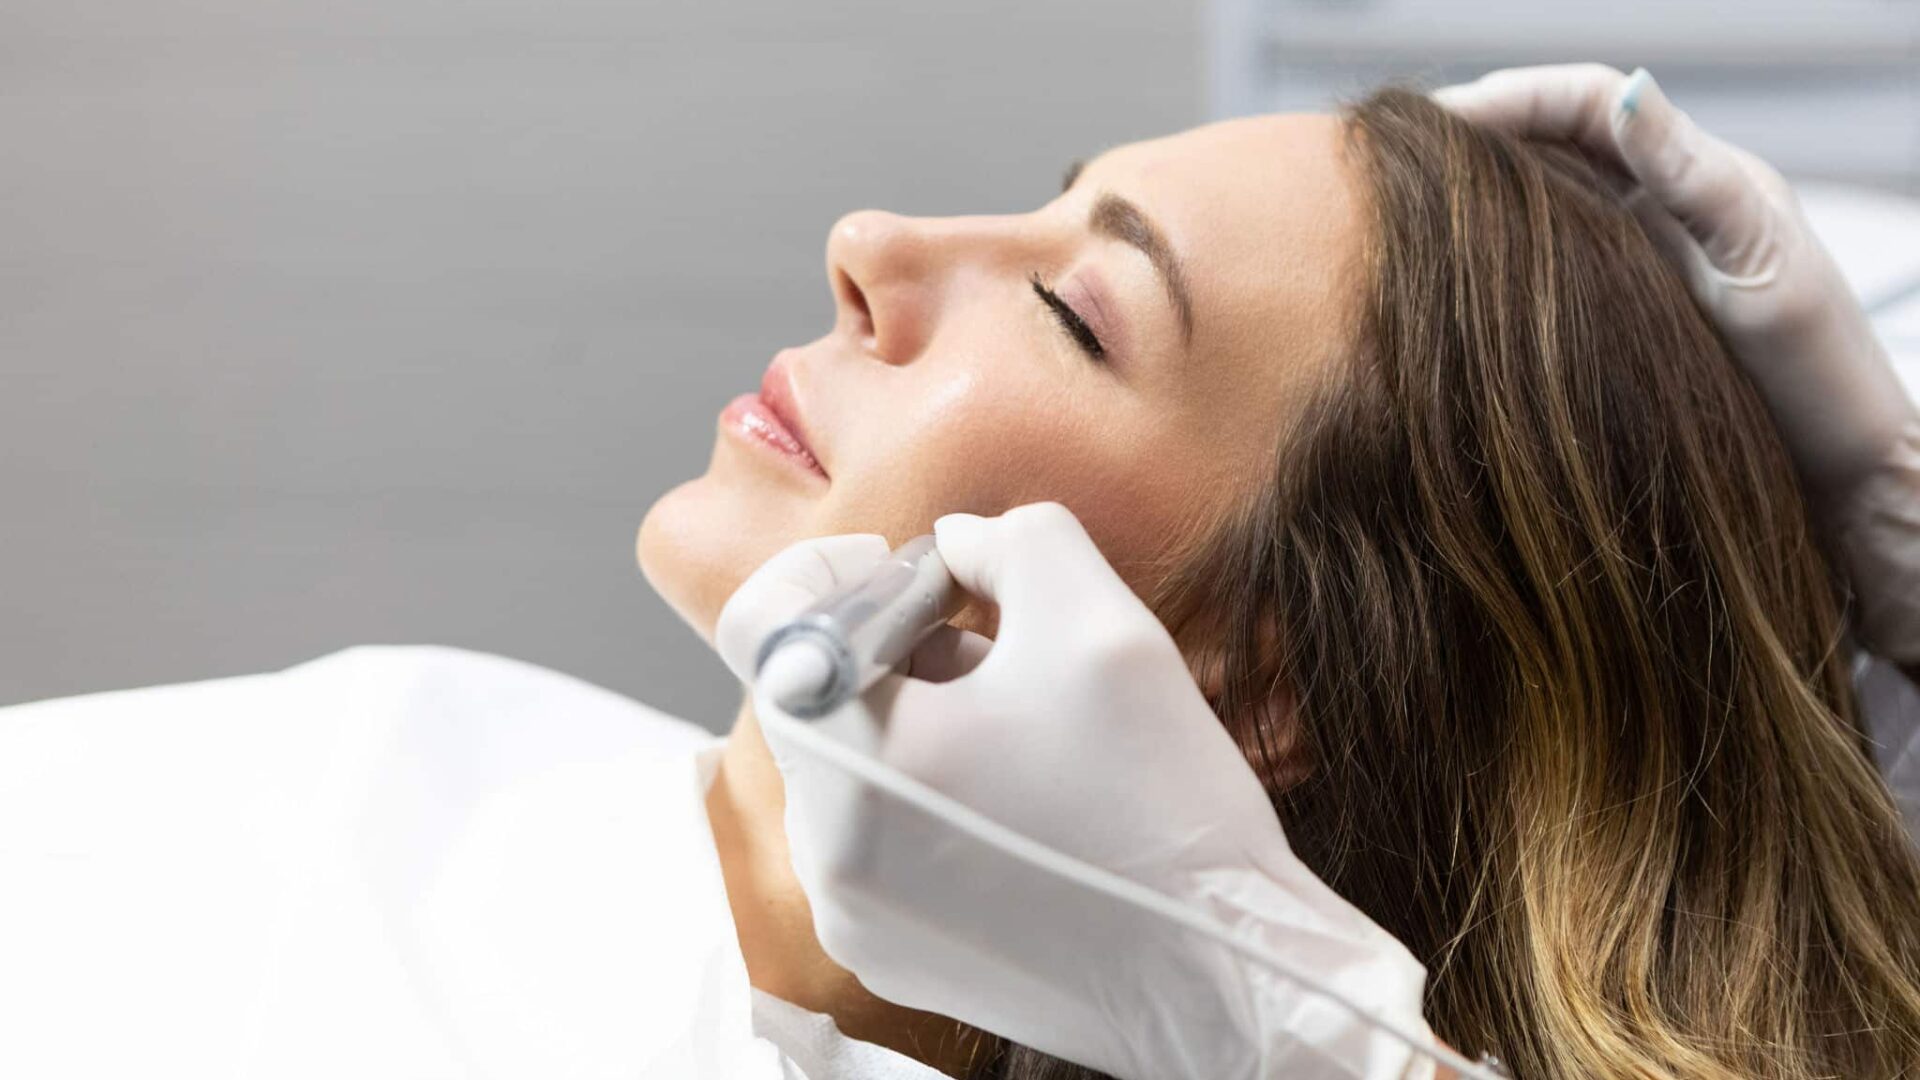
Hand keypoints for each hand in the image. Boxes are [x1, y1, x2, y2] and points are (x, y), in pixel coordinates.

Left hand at [716, 503, 1447, 1079]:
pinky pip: (877, 845)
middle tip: (1001, 654)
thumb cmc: (1158, 803)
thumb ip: (1012, 540)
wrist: (1218, 972)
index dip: (831, 569)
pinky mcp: (891, 957)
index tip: (911, 576)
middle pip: (818, 698)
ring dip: (920, 730)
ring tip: (1031, 742)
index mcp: (854, 760)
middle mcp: (826, 852)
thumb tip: (956, 545)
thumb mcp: (1099, 619)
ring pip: (851, 772)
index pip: (762, 623)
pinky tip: (1026, 810)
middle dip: (901, 654)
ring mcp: (853, 916)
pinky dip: (931, 806)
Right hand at [1435, 63, 1919, 663]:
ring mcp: (1644, 253)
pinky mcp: (1625, 306)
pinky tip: (1451, 271)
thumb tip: (1626, 89)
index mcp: (1702, 175)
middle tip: (1393, 153)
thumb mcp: (1759, 265)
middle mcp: (1668, 202)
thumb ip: (1694, 179)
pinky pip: (1547, 255)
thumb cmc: (1818, 375)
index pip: (1586, 100)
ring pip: (1543, 192)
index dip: (1508, 96)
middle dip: (1476, 131)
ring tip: (1404, 202)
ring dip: (1476, 187)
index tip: (1431, 122)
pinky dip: (1494, 248)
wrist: (1845, 471)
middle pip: (1554, 134)